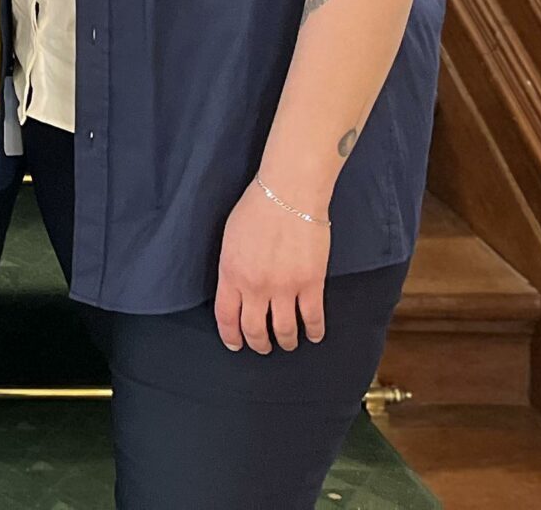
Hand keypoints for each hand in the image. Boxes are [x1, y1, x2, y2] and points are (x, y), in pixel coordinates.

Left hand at [213, 176, 329, 351]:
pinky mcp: (311, 284)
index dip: (231, 336)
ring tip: (287, 343)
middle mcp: (255, 287)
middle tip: (263, 346)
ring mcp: (284, 288)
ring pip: (284, 330)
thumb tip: (236, 288)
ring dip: (286, 341)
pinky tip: (314, 335)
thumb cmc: (256, 208)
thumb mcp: (230, 239)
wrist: (288, 193)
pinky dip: (313, 331)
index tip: (236, 344)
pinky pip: (312, 318)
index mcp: (231, 273)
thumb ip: (231, 267)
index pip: (226, 317)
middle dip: (259, 344)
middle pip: (255, 330)